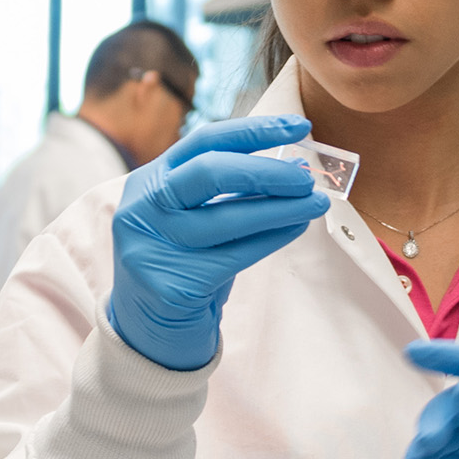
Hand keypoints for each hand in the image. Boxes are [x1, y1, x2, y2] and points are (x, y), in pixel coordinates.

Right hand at [104, 114, 330, 371]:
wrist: (149, 331)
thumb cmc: (184, 264)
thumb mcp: (194, 217)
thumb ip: (229, 190)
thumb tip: (295, 162)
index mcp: (149, 181)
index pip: (205, 141)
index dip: (255, 130)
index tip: (301, 126)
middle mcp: (142, 209)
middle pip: (209, 172)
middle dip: (266, 170)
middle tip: (306, 176)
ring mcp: (152, 247)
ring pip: (226, 217)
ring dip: (280, 207)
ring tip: (316, 202)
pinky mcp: (171, 285)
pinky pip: (234, 255)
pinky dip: (271, 238)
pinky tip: (296, 228)